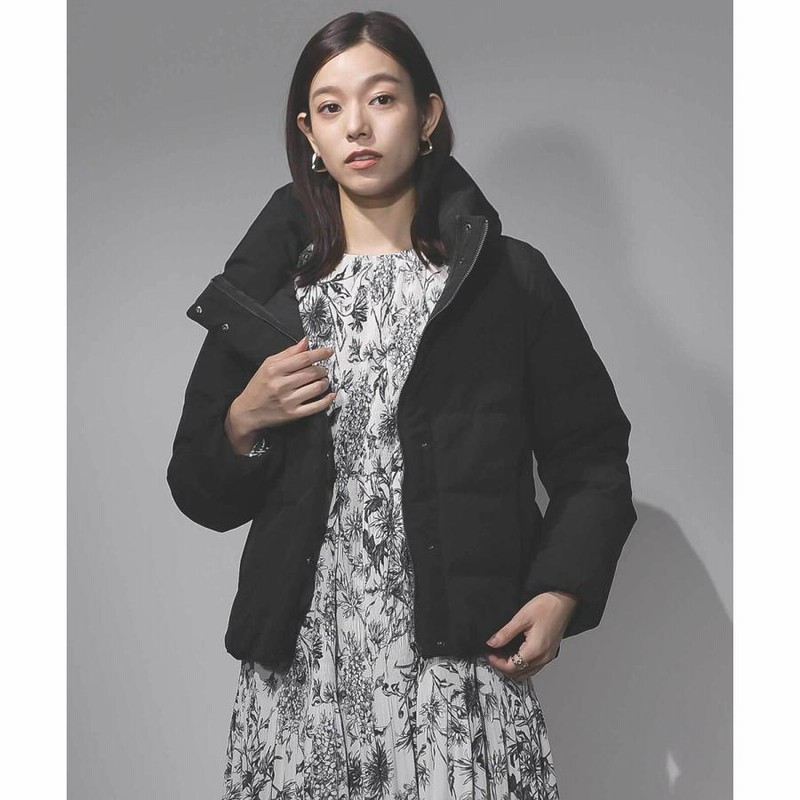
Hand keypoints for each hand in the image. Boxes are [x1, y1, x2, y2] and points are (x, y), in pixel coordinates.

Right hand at [225, 336, 335, 453]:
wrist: (248, 412)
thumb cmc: (258, 387)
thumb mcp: (267, 365)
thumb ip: (288, 353)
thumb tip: (305, 342)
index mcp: (274, 370)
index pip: (303, 359)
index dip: (319, 354)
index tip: (328, 352)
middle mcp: (281, 385)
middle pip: (312, 372)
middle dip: (322, 369)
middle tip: (322, 369)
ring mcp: (288, 400)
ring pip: (316, 388)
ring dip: (324, 382)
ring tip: (323, 380)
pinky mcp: (293, 414)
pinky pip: (316, 406)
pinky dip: (326, 400)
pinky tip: (330, 395)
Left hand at [484, 590, 578, 681]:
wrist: (563, 601)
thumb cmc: (546, 606)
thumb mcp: (521, 617)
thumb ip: (505, 633)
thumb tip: (492, 643)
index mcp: (536, 649)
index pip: (512, 667)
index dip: (498, 663)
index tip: (490, 655)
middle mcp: (543, 657)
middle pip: (519, 673)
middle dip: (504, 667)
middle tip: (494, 655)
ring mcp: (548, 656)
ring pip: (527, 673)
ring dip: (514, 667)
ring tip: (503, 655)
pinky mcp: (550, 653)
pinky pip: (534, 667)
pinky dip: (523, 665)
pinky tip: (516, 653)